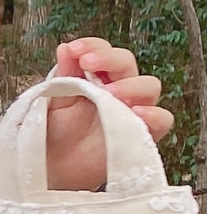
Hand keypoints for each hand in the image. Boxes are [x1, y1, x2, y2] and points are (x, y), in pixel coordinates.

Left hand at [45, 38, 173, 190]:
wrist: (53, 167)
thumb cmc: (52, 132)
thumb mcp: (51, 102)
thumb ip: (62, 76)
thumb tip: (65, 48)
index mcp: (93, 75)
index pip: (101, 51)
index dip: (92, 45)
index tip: (74, 50)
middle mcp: (117, 87)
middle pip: (126, 63)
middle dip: (109, 59)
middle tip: (88, 63)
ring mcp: (132, 109)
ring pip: (148, 86)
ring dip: (131, 85)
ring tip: (109, 93)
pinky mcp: (142, 133)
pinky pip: (161, 120)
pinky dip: (154, 114)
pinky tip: (136, 114)